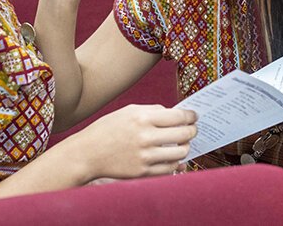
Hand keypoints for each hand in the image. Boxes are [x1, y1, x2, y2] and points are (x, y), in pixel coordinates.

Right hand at [73, 104, 197, 180]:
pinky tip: (174, 157)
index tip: (194, 116)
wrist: (88, 153)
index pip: (179, 116)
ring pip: (181, 153)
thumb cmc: (108, 129)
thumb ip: (153, 111)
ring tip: (182, 144)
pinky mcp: (143, 172)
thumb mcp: (128, 111)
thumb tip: (175, 114)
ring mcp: (145, 156)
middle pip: (184, 134)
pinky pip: (170, 168)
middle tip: (192, 129)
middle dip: (192, 131)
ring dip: (185, 147)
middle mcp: (146, 137)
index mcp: (142, 118)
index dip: (191, 116)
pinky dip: (176, 162)